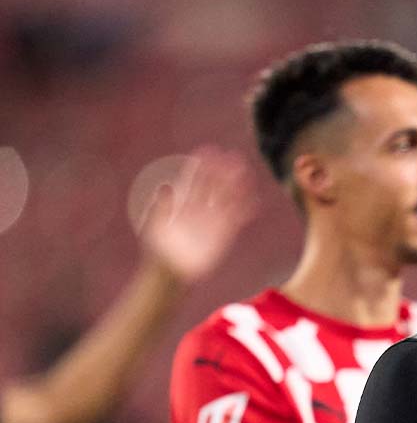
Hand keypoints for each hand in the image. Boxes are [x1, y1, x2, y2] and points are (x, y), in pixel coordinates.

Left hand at [140, 146, 256, 282]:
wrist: (169, 271)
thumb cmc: (157, 249)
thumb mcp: (154, 226)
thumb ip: (161, 207)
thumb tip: (166, 187)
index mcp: (182, 202)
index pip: (194, 179)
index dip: (202, 165)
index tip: (209, 151)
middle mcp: (199, 208)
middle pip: (213, 185)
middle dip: (223, 171)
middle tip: (234, 157)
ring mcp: (212, 220)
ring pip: (227, 198)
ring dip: (237, 187)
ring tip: (247, 174)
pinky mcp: (223, 233)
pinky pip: (236, 219)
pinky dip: (245, 210)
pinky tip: (254, 202)